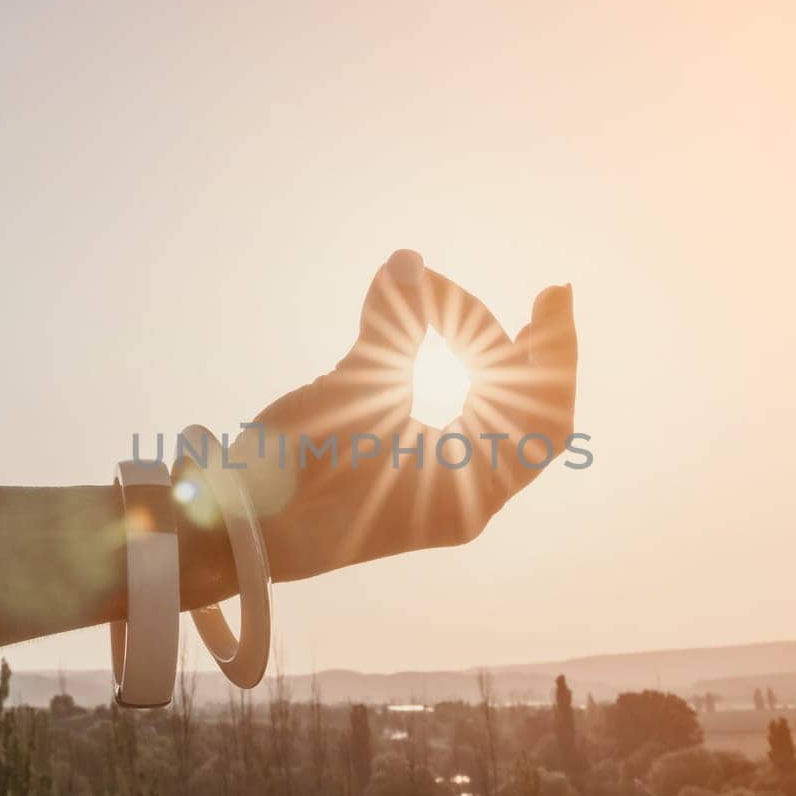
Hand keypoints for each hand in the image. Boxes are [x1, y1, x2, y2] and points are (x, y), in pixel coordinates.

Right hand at [213, 249, 578, 583]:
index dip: (558, 353)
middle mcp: (466, 502)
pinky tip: (439, 349)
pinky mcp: (409, 485)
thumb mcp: (347, 393)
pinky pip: (457, 429)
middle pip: (525, 418)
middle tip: (531, 299)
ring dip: (486, 364)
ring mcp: (439, 498)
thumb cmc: (295, 477)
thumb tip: (407, 259)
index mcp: (469, 494)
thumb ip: (389, 326)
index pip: (546, 419)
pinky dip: (456, 384)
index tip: (553, 295)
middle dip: (524, 351)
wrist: (236, 535)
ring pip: (492, 423)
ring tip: (471, 312)